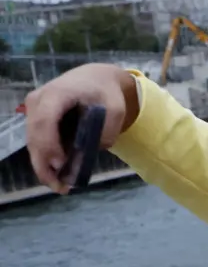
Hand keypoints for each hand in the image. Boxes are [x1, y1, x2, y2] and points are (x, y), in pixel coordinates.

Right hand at [22, 63, 133, 193]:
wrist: (94, 79)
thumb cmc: (106, 92)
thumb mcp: (116, 109)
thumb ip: (107, 131)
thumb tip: (92, 153)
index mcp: (58, 94)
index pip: (45, 120)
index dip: (49, 144)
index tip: (61, 164)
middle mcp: (39, 101)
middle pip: (34, 136)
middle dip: (45, 164)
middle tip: (62, 188)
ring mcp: (33, 110)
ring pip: (32, 143)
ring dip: (44, 167)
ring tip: (61, 188)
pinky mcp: (35, 119)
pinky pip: (37, 142)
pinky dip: (46, 160)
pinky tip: (58, 177)